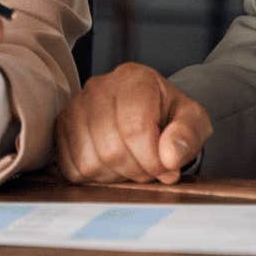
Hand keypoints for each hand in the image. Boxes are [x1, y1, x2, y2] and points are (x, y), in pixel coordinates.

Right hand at [54, 63, 211, 184]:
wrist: (148, 112)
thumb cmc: (170, 117)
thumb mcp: (194, 121)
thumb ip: (188, 135)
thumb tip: (170, 157)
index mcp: (134, 79)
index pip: (135, 128)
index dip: (152, 159)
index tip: (167, 168)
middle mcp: (99, 87)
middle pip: (111, 148)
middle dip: (136, 170)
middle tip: (151, 168)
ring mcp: (75, 107)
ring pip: (89, 161)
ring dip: (116, 176)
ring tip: (132, 165)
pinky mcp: (61, 127)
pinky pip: (71, 167)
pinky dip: (94, 177)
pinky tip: (112, 166)